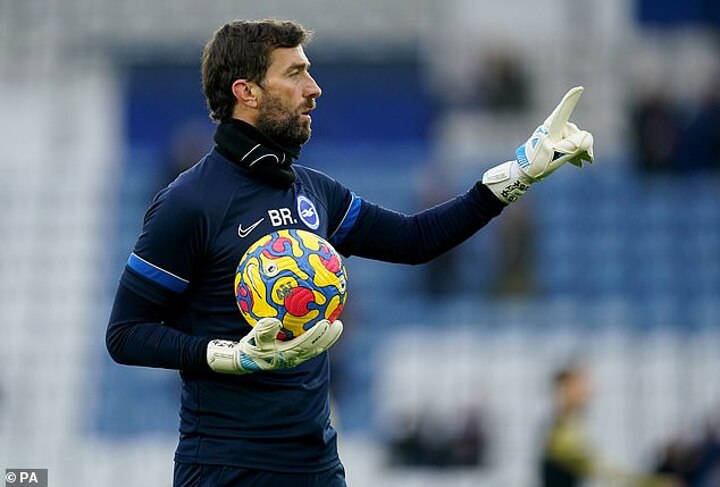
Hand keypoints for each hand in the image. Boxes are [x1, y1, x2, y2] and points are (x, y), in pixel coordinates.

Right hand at [207, 317, 342, 373]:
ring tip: (336, 324)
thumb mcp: (253, 339)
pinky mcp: (294, 355)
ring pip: (316, 348)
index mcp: (287, 354)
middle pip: (317, 348)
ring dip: (327, 338)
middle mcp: (295, 357)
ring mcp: (296, 358)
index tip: (326, 322)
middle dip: (329, 337)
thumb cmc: (250, 348)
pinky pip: (310, 345)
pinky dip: (317, 336)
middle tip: (338, 323)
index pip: (306, 344)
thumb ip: (263, 331)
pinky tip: (320, 323)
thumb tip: (274, 321)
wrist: (246, 361)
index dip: (317, 334)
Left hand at [483, 86, 593, 202]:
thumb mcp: (557, 156)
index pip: (562, 112)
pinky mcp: (554, 141)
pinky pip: (569, 143)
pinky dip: (575, 152)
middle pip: (574, 131)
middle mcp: (552, 128)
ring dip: (579, 150)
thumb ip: (574, 146)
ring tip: (583, 162)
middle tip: (585, 160)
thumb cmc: (538, 163)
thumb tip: (587, 139)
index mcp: (551, 129)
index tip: (578, 88)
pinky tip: (580, 162)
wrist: (525, 173)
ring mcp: (554, 134)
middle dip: (582, 144)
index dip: (570, 101)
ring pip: (574, 138)